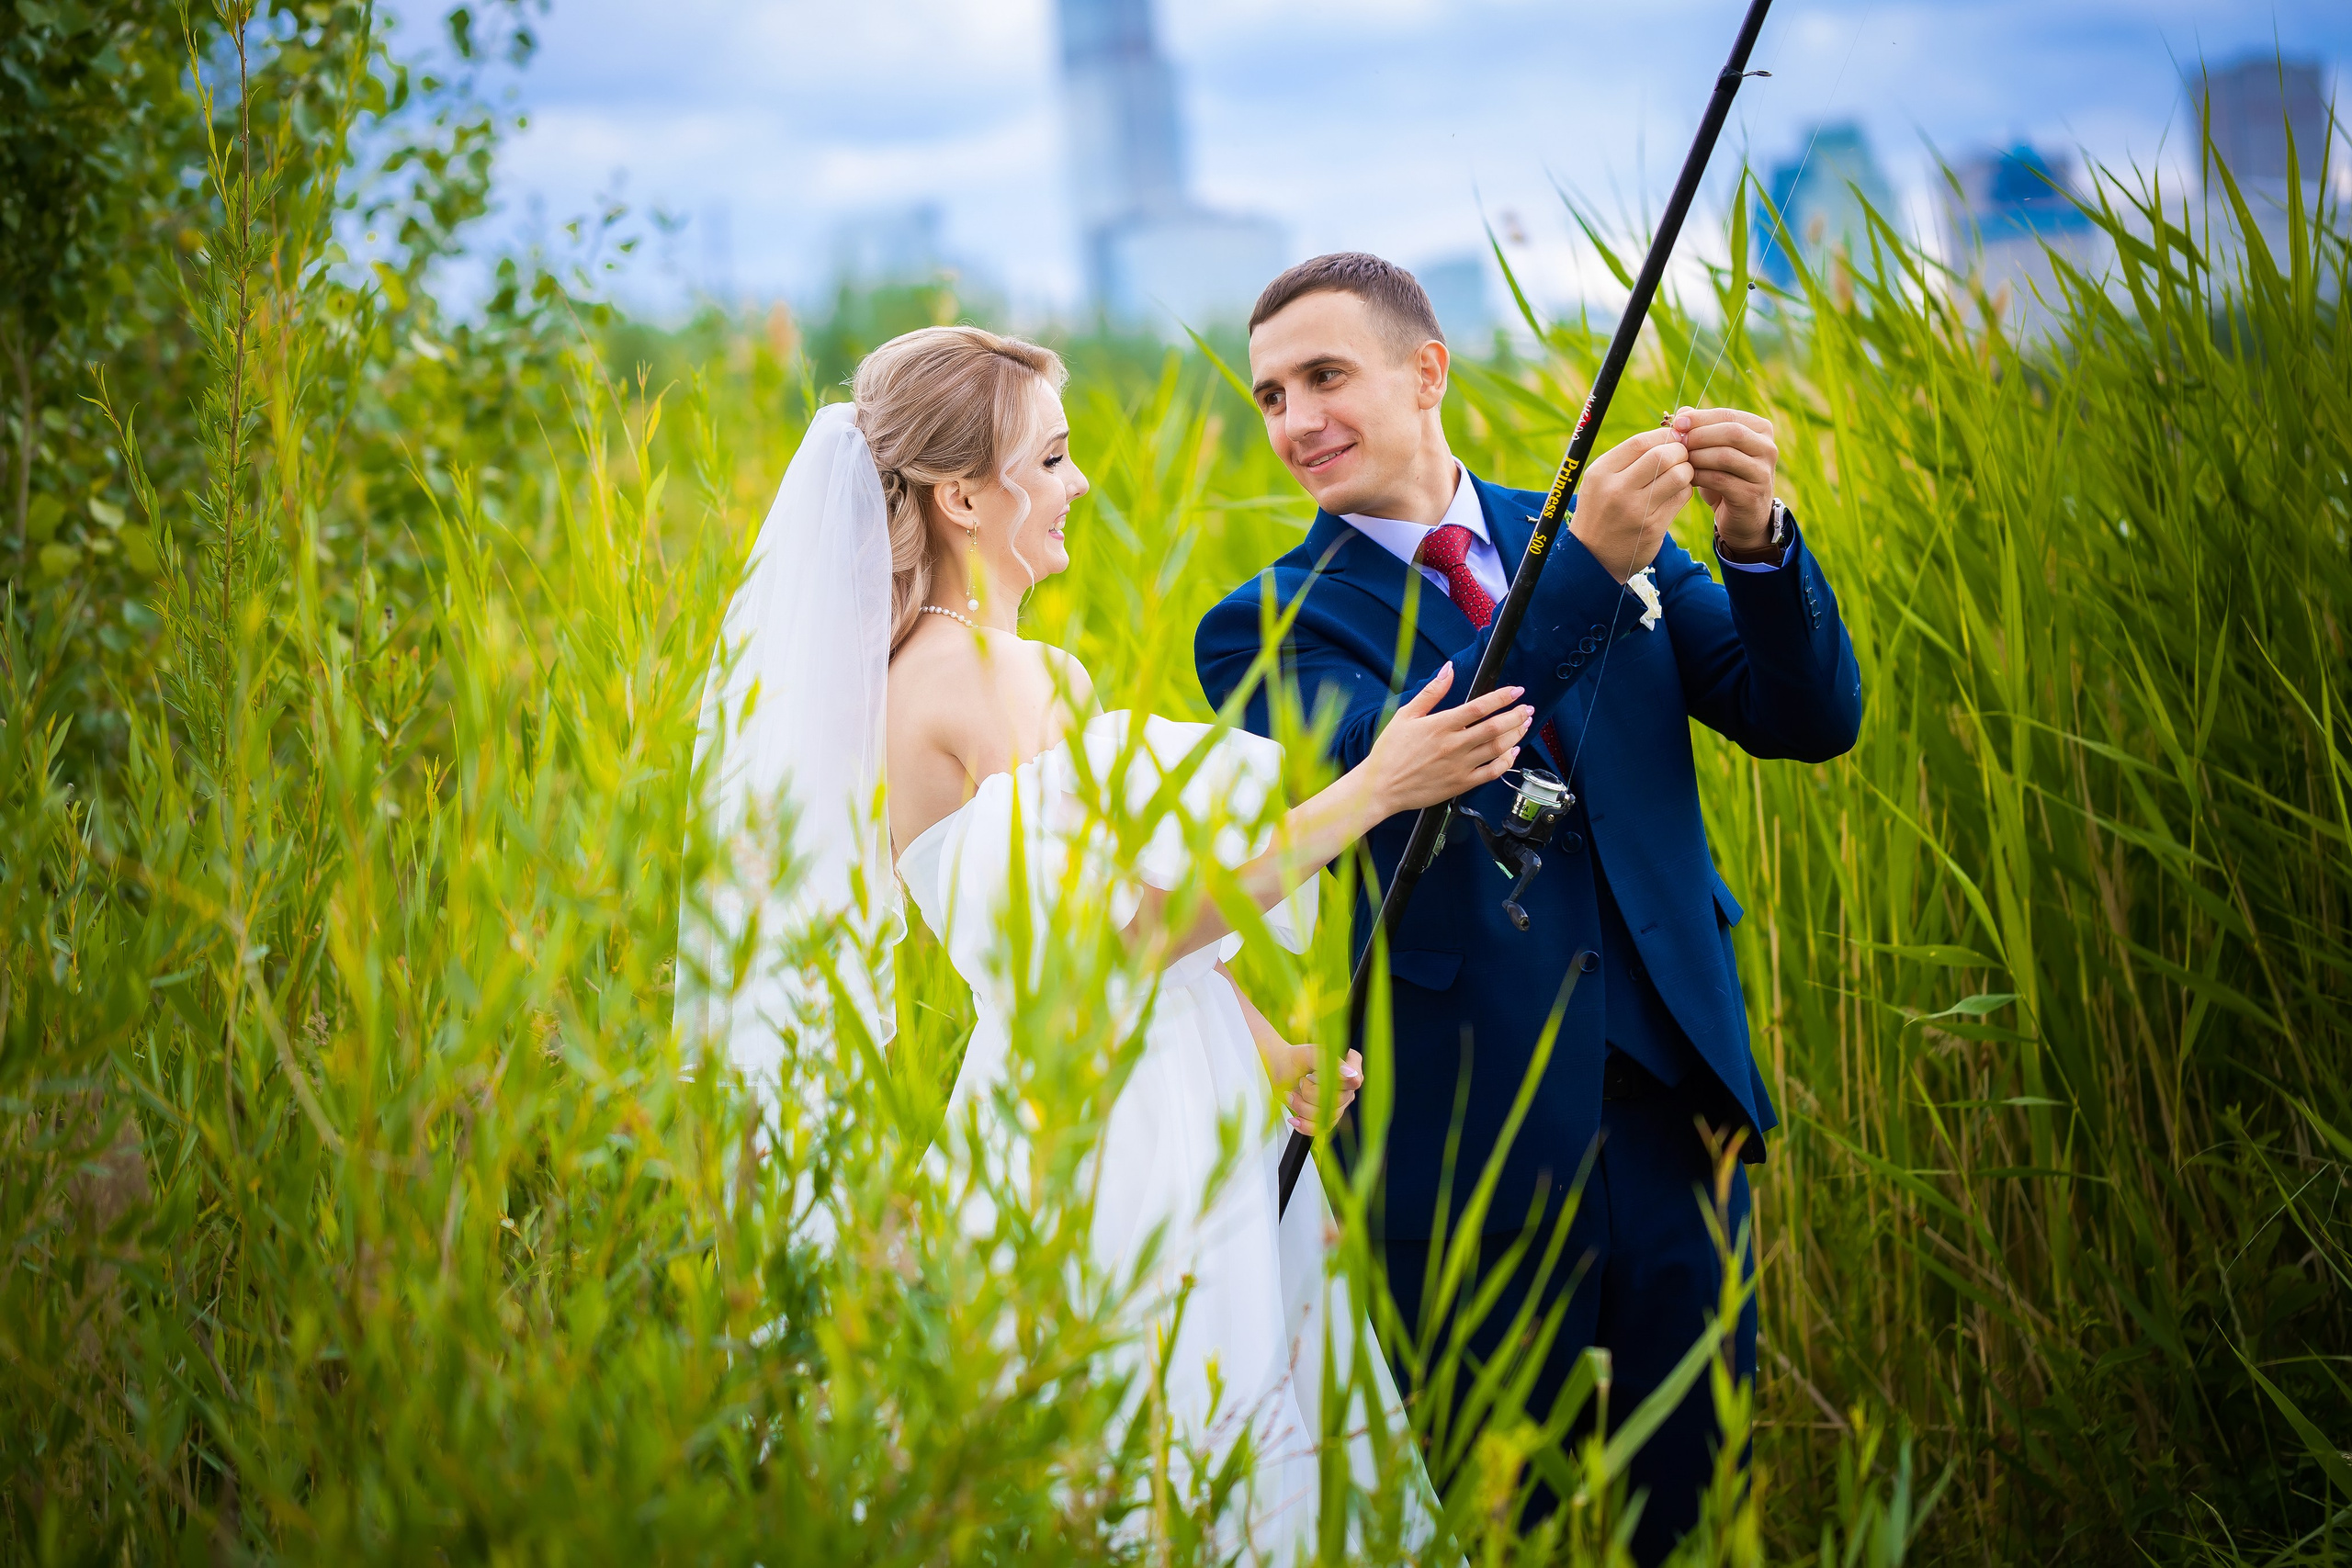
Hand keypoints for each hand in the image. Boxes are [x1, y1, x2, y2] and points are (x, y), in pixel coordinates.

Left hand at [1276, 1044, 1362, 1134]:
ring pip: (1328, 1116)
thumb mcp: (1309, 1054)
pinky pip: (1322, 1128)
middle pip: (1338, 1101)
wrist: (1280, 1071)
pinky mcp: (1329, 1117)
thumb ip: (1330, 1061)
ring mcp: (1340, 1103)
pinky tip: (1296, 1117)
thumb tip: (1351, 1074)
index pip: (1354, 1081)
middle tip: (1301, 1081)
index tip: (1313, 1075)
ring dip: (1303, 1107)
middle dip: (1311, 1094)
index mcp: (1351, 1064)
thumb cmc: (1295, 1059)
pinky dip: (1305, 1124)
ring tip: (1293, 1095)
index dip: (1332, 1082)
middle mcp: (1348, 1085)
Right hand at [1360, 663, 1532, 819]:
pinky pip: (1492, 772)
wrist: (1381, 787)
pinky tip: (1512, 752)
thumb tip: (1449, 668)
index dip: (1501, 697)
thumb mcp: (1406, 715)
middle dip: (1516, 715)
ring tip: (1524, 724)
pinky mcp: (1461, 784)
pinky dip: (1506, 761)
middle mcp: (1453, 745)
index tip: (1516, 691)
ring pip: (1497, 748)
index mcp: (1440, 726)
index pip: (1479, 707)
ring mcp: (1459, 766)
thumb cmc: (1390, 751)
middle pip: (1494, 728)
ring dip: (1515, 734)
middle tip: (1527, 708)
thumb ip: (1431, 692)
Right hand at [1569, 426, 1691, 582]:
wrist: (1592, 558)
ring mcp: (1635, 510)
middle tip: (1681, 456)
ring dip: (1686, 471)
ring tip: (1680, 474)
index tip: (1672, 438)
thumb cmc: (1600, 511)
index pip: (1641, 442)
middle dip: (1680, 451)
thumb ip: (1629, 457)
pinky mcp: (1652, 527)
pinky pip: (1681, 498)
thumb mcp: (1600, 480)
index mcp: (1601, 472)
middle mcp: (1616, 490)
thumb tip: (1671, 432)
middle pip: (1663, 456)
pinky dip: (1684, 491)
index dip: (1663, 435)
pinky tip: (1675, 493)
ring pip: (1678, 476)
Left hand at [1670, 406, 1777, 550]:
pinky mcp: (1752, 494)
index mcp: (1761, 430)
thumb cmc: (1725, 477)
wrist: (1742, 516)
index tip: (1677, 423)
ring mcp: (1763, 472)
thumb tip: (1682, 411)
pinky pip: (1721, 480)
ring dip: (1698, 456)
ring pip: (1726, 456)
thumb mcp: (1713, 449)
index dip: (1701, 418)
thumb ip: (1700, 428)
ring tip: (1681, 461)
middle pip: (1731, 432)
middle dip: (1699, 435)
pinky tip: (1688, 478)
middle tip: (1677, 442)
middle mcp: (1767, 448)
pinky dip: (1700, 476)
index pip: (1729, 415)